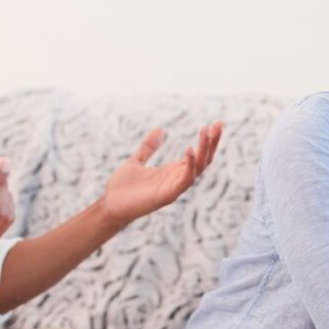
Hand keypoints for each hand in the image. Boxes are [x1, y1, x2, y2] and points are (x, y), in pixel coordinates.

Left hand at [99, 121, 222, 227]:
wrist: (109, 206)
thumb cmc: (122, 188)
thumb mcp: (136, 160)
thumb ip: (148, 147)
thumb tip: (159, 129)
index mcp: (173, 171)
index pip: (198, 155)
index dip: (208, 140)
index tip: (215, 123)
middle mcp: (177, 179)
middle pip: (204, 160)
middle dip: (212, 142)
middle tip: (219, 124)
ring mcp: (174, 188)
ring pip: (199, 168)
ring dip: (204, 150)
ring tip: (205, 131)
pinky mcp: (168, 195)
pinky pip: (185, 180)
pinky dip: (190, 165)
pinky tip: (189, 148)